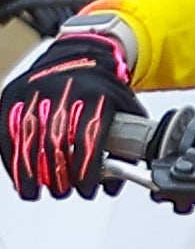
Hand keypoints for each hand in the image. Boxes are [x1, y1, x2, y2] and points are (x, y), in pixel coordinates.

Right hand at [0, 23, 137, 200]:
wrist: (78, 56)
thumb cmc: (101, 90)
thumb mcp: (124, 111)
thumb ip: (128, 145)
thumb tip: (117, 184)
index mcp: (96, 97)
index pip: (89, 138)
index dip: (86, 168)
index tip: (86, 188)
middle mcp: (64, 93)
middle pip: (57, 141)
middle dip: (59, 174)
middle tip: (64, 191)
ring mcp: (35, 93)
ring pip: (29, 137)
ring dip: (31, 171)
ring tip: (37, 191)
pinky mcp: (14, 96)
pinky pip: (8, 130)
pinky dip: (12, 157)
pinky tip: (19, 175)